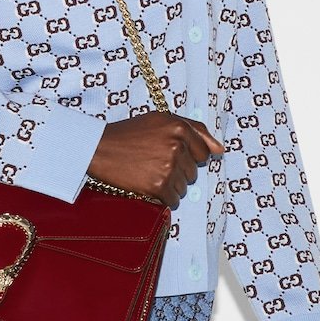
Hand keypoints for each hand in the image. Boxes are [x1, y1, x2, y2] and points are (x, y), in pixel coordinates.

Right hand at [88, 112, 223, 208]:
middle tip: (153, 162)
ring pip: (184, 187)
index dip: (187, 155)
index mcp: (179, 126)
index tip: (169, 153)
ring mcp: (168, 166)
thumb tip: (220, 150)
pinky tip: (147, 185)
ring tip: (148, 172)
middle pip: (194, 172)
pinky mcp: (159, 185)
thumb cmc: (130, 133)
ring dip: (170, 184)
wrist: (99, 148)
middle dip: (178, 171)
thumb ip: (194, 130)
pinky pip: (173, 200)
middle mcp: (177, 145)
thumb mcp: (161, 120)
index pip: (204, 153)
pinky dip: (162, 197)